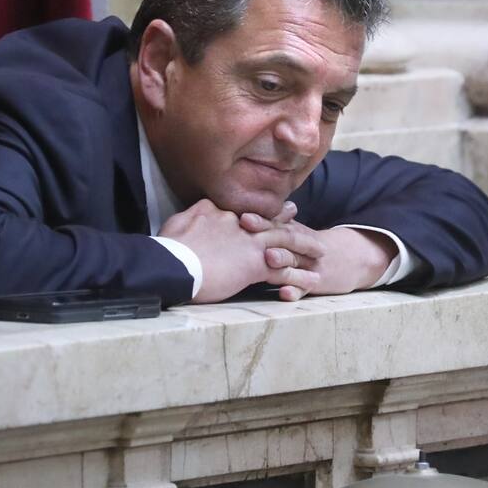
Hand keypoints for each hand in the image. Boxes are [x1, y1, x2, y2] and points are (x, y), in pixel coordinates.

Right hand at [160, 199, 322, 302]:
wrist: (172, 265)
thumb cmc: (169, 248)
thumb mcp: (179, 222)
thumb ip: (195, 214)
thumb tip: (201, 208)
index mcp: (220, 212)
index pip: (245, 209)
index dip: (258, 209)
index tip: (263, 206)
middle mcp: (241, 224)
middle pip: (269, 220)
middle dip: (286, 219)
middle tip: (297, 215)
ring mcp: (250, 242)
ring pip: (284, 241)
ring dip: (303, 246)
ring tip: (319, 249)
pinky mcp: (255, 264)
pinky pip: (284, 270)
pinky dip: (299, 276)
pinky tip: (311, 281)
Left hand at [239, 211, 396, 301]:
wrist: (352, 259)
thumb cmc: (310, 247)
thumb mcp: (298, 232)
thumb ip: (275, 224)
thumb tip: (242, 215)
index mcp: (293, 233)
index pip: (277, 224)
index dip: (261, 220)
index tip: (244, 216)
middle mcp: (301, 247)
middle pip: (285, 238)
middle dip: (267, 232)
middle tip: (248, 227)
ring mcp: (308, 265)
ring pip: (294, 262)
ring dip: (282, 259)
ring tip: (269, 257)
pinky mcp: (316, 283)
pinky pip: (304, 288)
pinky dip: (295, 291)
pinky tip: (284, 293)